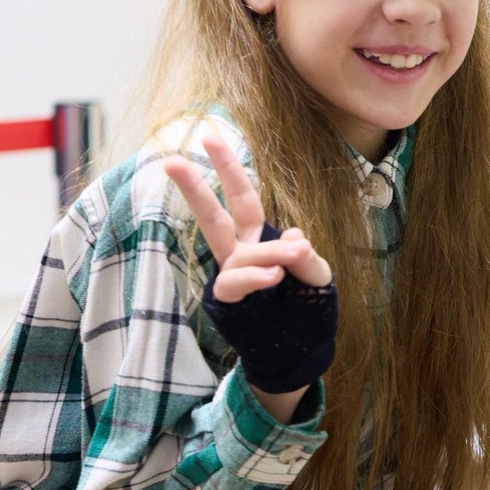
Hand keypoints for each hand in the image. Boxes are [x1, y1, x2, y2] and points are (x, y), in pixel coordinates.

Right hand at [162, 133, 334, 420]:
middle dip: (195, 188)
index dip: (229, 168)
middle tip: (170, 160)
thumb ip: (308, 259)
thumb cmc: (305, 309)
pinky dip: (257, 276)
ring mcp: (234, 278)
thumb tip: (295, 236)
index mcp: (258, 238)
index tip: (210, 136)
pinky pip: (238, 284)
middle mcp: (239, 253)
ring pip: (239, 253)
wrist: (299, 353)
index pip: (242, 197)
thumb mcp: (318, 279)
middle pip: (215, 215)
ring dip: (270, 252)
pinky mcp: (232, 304)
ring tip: (298, 256)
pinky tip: (275, 275)